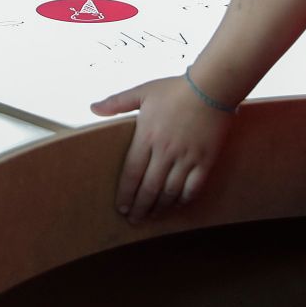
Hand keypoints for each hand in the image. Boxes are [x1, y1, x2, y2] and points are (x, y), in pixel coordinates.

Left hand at [91, 75, 234, 224]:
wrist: (212, 87)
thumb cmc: (175, 89)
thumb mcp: (142, 92)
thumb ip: (117, 102)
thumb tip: (93, 108)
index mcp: (146, 136)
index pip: (132, 173)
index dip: (126, 193)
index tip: (121, 207)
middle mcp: (165, 151)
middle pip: (149, 187)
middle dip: (140, 207)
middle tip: (134, 219)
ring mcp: (186, 157)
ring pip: (170, 191)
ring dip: (159, 207)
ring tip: (152, 216)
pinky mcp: (205, 160)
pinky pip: (193, 187)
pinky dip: (183, 199)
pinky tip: (176, 205)